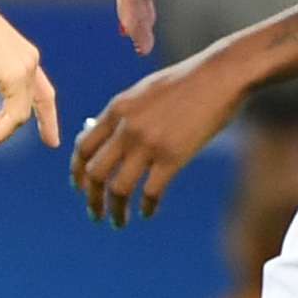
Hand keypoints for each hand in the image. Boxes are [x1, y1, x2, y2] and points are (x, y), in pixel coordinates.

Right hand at [0, 4, 62, 148]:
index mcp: (21, 58)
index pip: (42, 95)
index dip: (47, 118)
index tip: (52, 142)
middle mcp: (29, 63)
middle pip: (24, 112)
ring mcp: (26, 69)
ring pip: (17, 118)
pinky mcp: (16, 75)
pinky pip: (14, 117)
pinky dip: (0, 131)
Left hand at [70, 48, 249, 224]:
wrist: (220, 75)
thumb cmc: (187, 82)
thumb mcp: (144, 91)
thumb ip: (125, 115)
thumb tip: (109, 140)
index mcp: (117, 109)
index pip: (83, 147)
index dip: (77, 172)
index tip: (79, 187)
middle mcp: (126, 128)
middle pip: (95, 172)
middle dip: (92, 198)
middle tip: (95, 213)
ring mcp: (148, 144)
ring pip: (118, 189)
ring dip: (115, 210)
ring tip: (118, 222)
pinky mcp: (172, 157)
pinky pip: (151, 192)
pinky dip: (146, 207)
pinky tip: (147, 213)